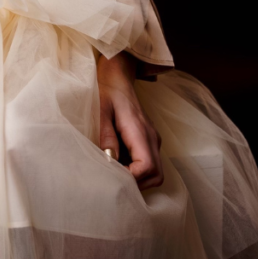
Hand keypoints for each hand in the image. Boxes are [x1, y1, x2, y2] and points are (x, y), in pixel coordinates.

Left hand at [97, 53, 162, 189]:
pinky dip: (138, 169)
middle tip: (115, 181)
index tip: (114, 176)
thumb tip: (110, 161)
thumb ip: (107, 135)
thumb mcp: (101, 111)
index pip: (147, 166)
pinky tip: (119, 162)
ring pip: (156, 171)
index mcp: (139, 130)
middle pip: (156, 174)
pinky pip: (150, 162)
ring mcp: (152, 138)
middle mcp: (151, 137)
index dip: (132, 177)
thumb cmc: (107, 90)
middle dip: (138, 184)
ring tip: (116, 172)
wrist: (117, 74)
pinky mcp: (149, 139)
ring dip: (139, 178)